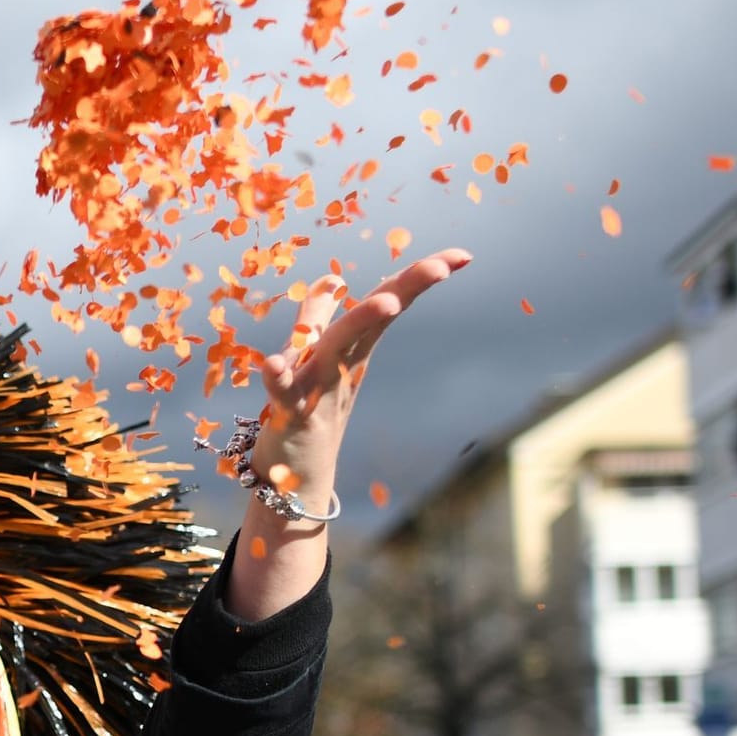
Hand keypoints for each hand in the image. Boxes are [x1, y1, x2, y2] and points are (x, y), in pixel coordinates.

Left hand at [225, 247, 471, 618]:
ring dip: (357, 325)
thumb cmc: (308, 412)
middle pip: (373, 320)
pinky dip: (277, 379)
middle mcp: (340, 365)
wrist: (294, 480)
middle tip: (441, 268)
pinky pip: (283, 395)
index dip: (419, 277)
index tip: (464, 255)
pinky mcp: (289, 417)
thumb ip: (317, 316)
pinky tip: (272, 362)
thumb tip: (333, 279)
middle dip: (404, 290)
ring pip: (337, 351)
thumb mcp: (314, 358)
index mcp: (350, 347)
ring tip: (384, 302)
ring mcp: (318, 390)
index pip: (388, 302)